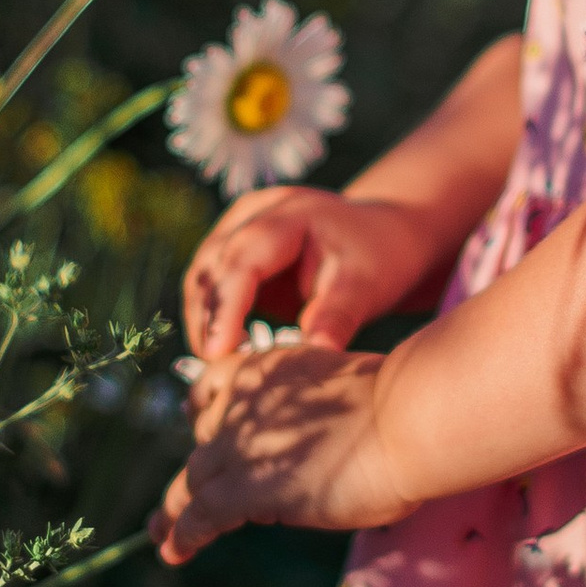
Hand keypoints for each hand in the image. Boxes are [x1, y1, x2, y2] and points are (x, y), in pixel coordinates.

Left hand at [149, 342, 416, 564]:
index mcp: (269, 370)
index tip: (196, 418)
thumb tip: (320, 442)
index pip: (216, 385)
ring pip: (192, 481)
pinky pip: (201, 514)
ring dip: (172, 510)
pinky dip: (183, 535)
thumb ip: (318, 412)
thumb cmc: (402, 405)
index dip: (203, 407)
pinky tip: (173, 553)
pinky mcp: (246, 488)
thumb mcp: (347, 390)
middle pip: (204, 441)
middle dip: (193, 468)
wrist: (408, 418)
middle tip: (179, 494)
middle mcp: (243, 403)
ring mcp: (240, 445)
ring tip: (159, 532)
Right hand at [181, 186, 442, 360]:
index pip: (243, 261)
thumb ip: (338, 316)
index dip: (226, 309)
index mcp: (290, 213)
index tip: (218, 354)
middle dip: (209, 322)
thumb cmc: (378, 258)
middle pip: (211, 268)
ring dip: (203, 323)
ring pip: (201, 278)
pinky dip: (211, 320)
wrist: (384, 236)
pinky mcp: (233, 252)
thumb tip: (315, 356)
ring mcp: (238, 228)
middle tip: (217, 373)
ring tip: (219, 368)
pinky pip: (209, 287)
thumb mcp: (367, 284)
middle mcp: (253, 213)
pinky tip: (225, 353)